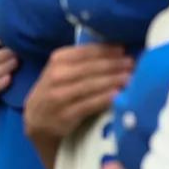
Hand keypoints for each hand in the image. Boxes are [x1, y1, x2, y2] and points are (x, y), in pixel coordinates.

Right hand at [24, 45, 132, 165]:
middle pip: (91, 67)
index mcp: (58, 59)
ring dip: (113, 80)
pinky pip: (89, 104)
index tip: (123, 49)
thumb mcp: (61, 69)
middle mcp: (57, 75)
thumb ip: (82, 60)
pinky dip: (105, 98)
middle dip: (113, 65)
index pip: (86, 51)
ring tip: (129, 78)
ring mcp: (60, 95)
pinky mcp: (66, 114)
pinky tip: (118, 95)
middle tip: (131, 63)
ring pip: (91, 85)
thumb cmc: (55, 89)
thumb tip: (116, 51)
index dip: (106, 50)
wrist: (37, 118)